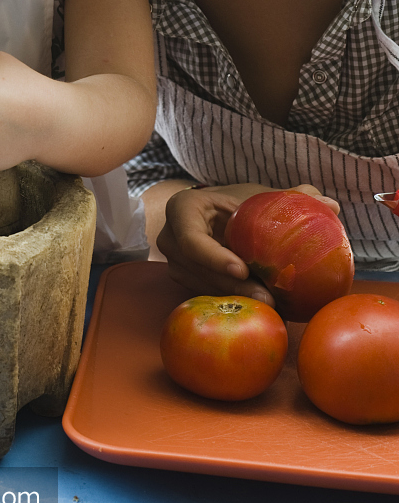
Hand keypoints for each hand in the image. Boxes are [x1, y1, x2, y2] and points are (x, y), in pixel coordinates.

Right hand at [156, 182, 340, 305]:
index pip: (192, 239)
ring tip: (271, 306)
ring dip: (236, 297)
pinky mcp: (186, 280)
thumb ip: (288, 198)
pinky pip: (209, 294)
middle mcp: (171, 239)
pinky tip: (262, 307)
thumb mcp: (255, 195)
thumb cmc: (235, 202)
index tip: (244, 268)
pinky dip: (234, 299)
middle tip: (268, 298)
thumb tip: (331, 204)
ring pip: (204, 286)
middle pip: (200, 270)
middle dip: (234, 287)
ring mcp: (175, 263)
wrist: (212, 215)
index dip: (214, 257)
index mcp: (183, 210)